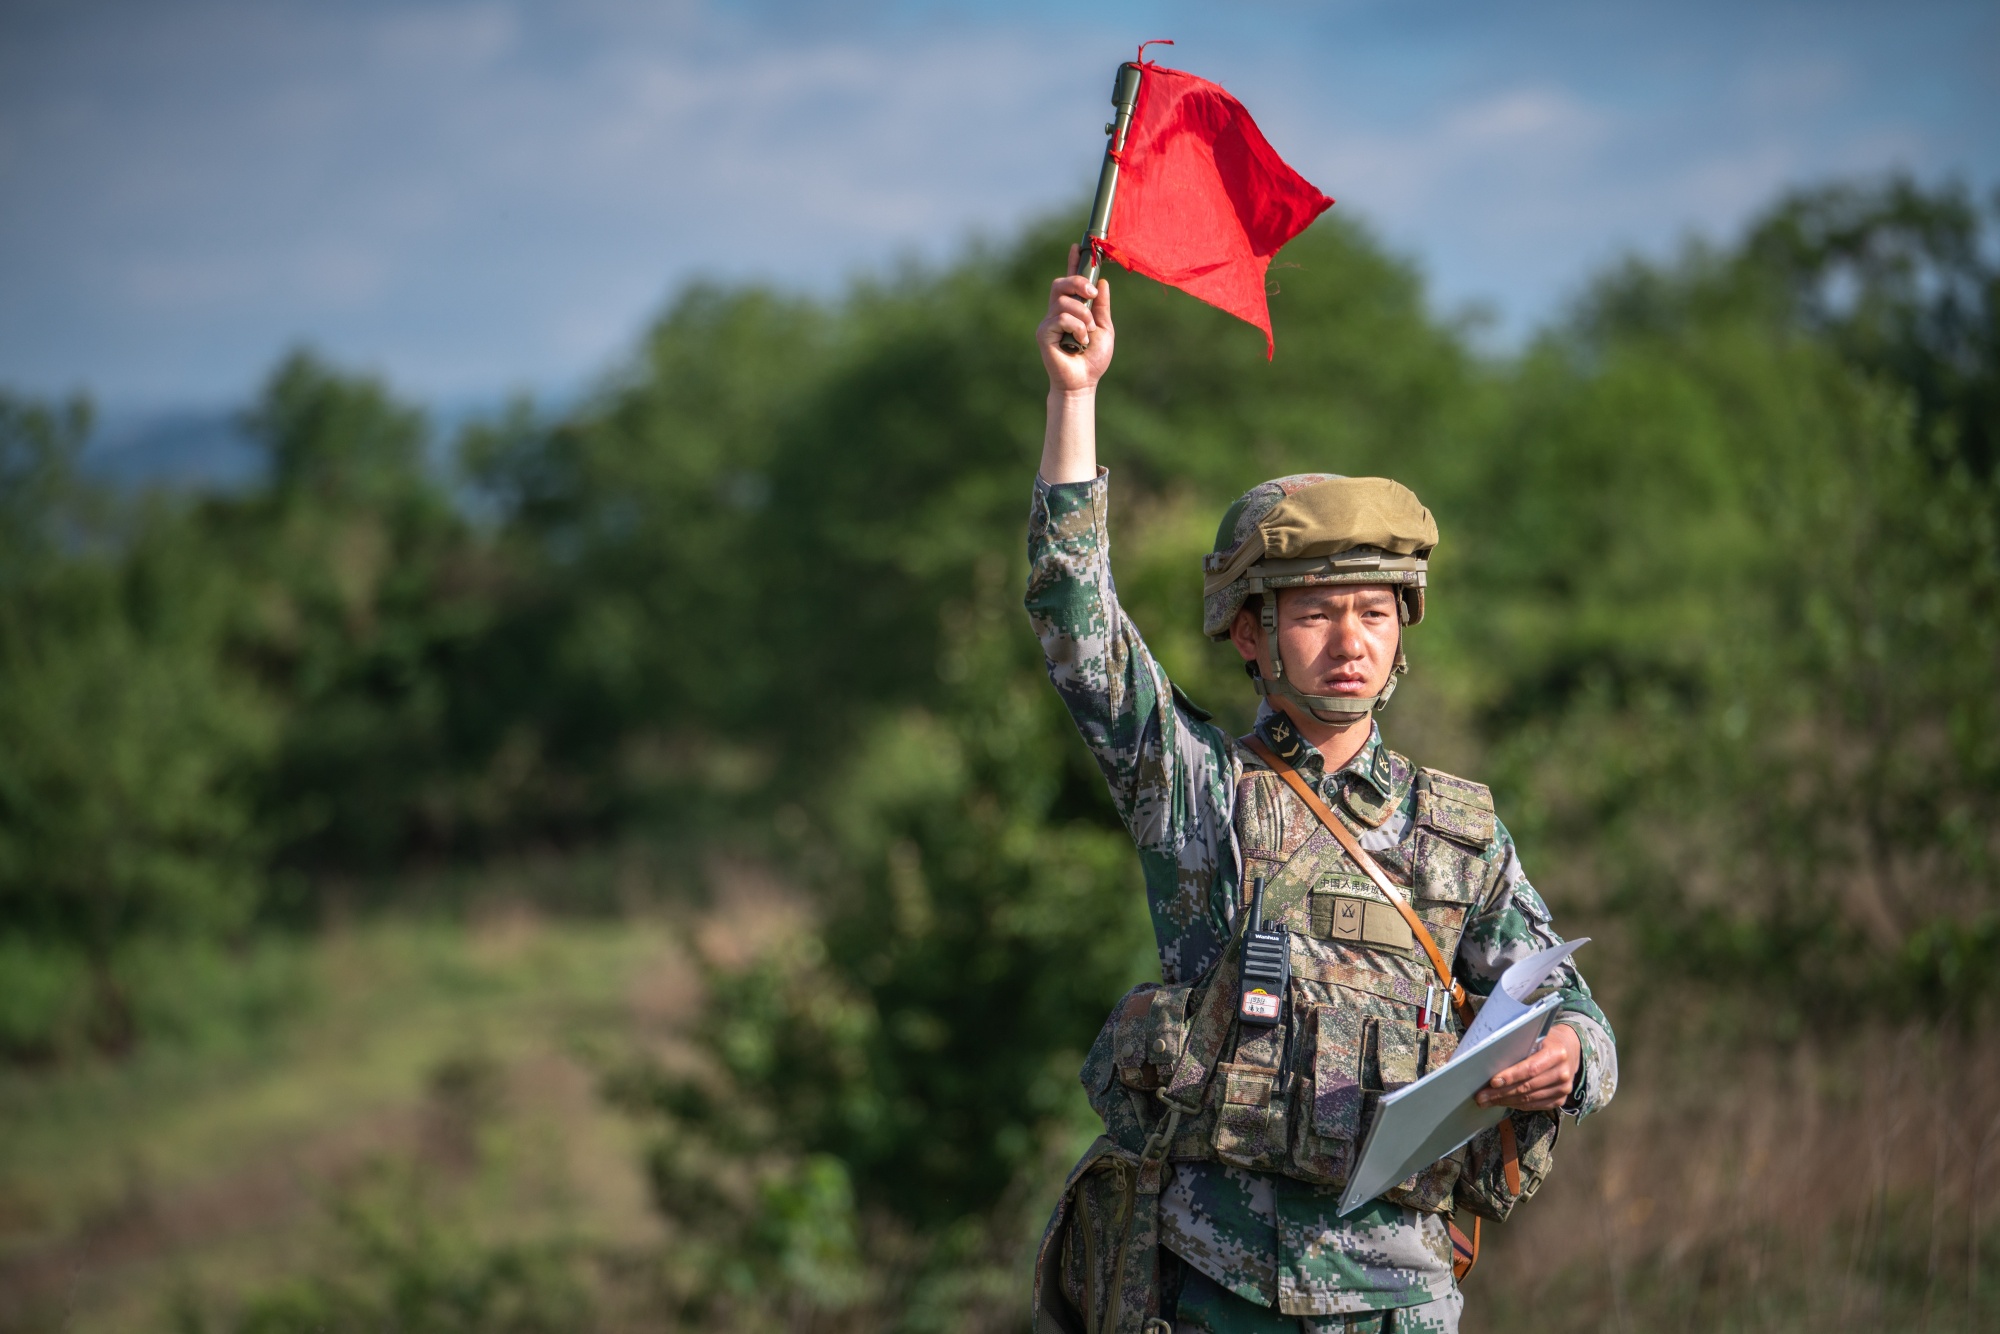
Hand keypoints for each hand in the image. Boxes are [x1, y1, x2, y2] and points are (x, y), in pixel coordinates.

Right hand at [1037, 244, 1114, 392]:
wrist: (1083, 382)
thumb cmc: (1093, 359)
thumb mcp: (1105, 328)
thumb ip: (1102, 307)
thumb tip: (1103, 283)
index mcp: (1072, 309)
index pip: (1070, 282)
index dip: (1072, 264)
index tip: (1077, 247)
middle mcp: (1057, 312)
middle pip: (1060, 283)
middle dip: (1078, 283)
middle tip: (1092, 295)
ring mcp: (1049, 322)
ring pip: (1064, 302)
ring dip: (1083, 316)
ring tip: (1088, 334)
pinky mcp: (1044, 333)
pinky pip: (1062, 318)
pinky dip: (1077, 328)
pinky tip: (1079, 342)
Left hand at [1475, 1022, 1579, 1111]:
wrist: (1570, 1049)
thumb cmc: (1546, 1040)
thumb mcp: (1536, 1036)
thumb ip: (1520, 1046)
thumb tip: (1490, 1057)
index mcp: (1557, 1053)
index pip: (1531, 1068)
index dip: (1511, 1076)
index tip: (1493, 1082)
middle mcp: (1562, 1073)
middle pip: (1527, 1087)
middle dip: (1501, 1093)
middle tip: (1481, 1096)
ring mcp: (1563, 1089)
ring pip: (1529, 1099)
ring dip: (1505, 1101)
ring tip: (1487, 1101)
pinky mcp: (1560, 1100)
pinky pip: (1535, 1106)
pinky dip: (1517, 1105)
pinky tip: (1503, 1102)